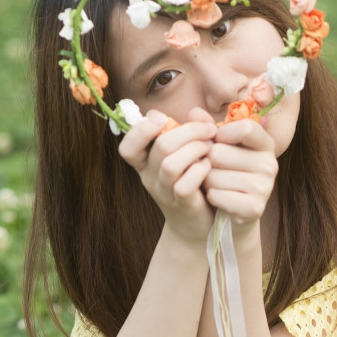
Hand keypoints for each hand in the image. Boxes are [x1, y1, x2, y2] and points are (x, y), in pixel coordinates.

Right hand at [118, 110, 217, 240]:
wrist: (200, 225)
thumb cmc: (195, 182)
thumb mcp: (190, 153)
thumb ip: (193, 131)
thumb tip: (196, 112)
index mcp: (146, 163)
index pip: (128, 146)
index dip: (141, 129)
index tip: (163, 119)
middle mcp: (150, 178)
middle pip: (160, 146)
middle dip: (188, 131)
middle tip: (208, 131)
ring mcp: (165, 193)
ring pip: (170, 164)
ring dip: (195, 149)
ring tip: (209, 148)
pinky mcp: (182, 204)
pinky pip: (185, 184)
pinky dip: (200, 171)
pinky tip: (209, 167)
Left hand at [203, 112, 277, 228]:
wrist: (231, 212)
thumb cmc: (224, 172)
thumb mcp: (218, 145)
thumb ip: (207, 127)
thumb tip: (194, 112)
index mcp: (264, 144)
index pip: (245, 127)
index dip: (222, 133)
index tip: (217, 142)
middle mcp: (269, 164)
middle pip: (220, 152)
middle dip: (207, 162)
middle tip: (214, 170)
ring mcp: (265, 187)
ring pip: (214, 176)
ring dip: (207, 182)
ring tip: (216, 185)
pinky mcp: (255, 208)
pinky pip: (217, 196)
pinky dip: (212, 197)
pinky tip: (219, 199)